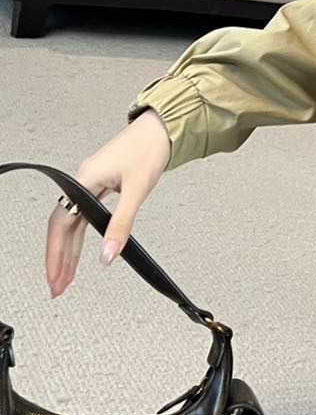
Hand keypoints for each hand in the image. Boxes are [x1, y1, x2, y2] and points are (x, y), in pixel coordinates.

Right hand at [45, 108, 171, 296]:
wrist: (162, 129)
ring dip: (68, 250)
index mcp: (85, 180)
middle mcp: (83, 182)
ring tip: (66, 277)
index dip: (55, 253)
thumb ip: (122, 225)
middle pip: (62, 226)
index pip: (61, 223)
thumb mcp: (137, 191)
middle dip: (59, 259)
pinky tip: (79, 251)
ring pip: (72, 223)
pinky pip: (83, 215)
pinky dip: (80, 236)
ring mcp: (90, 183)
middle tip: (58, 286)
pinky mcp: (101, 184)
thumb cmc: (149, 149)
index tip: (55, 276)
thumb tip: (108, 254)